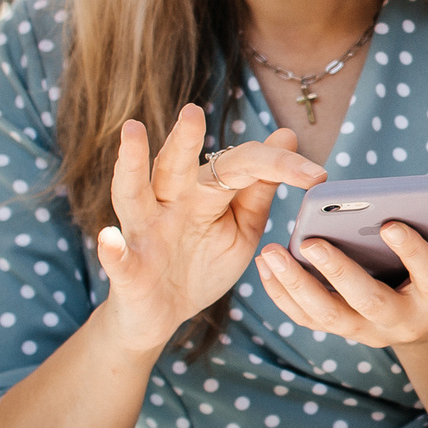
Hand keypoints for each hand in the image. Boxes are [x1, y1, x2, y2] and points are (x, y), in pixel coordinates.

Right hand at [95, 103, 323, 354]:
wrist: (163, 315)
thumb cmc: (203, 263)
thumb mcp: (242, 227)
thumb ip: (260, 187)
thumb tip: (286, 133)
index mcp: (201, 192)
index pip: (239, 165)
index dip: (279, 165)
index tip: (318, 176)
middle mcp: (168, 202)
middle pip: (176, 165)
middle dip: (185, 139)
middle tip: (193, 112)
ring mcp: (144, 232)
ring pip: (133, 192)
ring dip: (132, 163)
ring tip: (133, 132)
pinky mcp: (127, 269)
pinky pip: (118, 258)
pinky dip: (112, 248)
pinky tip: (109, 237)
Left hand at [255, 220, 427, 349]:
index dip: (411, 250)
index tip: (389, 224)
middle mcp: (400, 319)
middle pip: (368, 300)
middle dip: (338, 271)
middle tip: (312, 241)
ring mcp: (368, 330)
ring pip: (329, 314)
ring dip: (296, 285)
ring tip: (271, 253)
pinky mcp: (343, 331)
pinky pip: (307, 318)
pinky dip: (282, 294)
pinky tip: (265, 265)